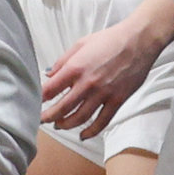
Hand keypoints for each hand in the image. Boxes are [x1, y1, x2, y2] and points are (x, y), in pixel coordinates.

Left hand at [41, 11, 164, 136]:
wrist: (138, 40)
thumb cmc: (110, 39)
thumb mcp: (81, 43)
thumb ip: (63, 61)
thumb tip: (49, 75)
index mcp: (75, 67)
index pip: (50, 89)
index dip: (39, 99)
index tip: (34, 104)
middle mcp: (87, 83)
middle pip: (62, 108)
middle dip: (49, 117)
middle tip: (43, 121)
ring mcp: (103, 94)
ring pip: (80, 118)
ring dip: (66, 125)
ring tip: (59, 126)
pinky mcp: (117, 100)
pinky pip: (102, 121)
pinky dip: (91, 131)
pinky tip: (83, 135)